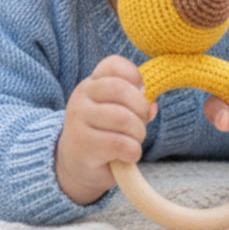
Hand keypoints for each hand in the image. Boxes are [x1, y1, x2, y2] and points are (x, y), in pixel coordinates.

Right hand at [57, 55, 155, 205]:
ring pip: (123, 118)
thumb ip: (136, 104)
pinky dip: (133, 152)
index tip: (141, 94)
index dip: (135, 76)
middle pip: (121, 89)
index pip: (113, 65)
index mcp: (91, 84)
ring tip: (133, 142)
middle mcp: (81, 97)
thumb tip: (153, 106)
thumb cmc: (103, 134)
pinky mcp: (83, 145)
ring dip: (138, 134)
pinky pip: (121, 143)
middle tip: (140, 124)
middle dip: (141, 109)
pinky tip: (127, 156)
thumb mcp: (118, 112)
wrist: (75, 164)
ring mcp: (78, 120)